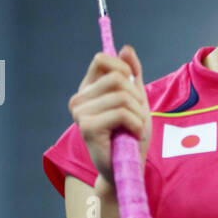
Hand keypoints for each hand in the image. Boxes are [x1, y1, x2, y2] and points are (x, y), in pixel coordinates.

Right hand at [69, 45, 150, 188]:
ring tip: (133, 128)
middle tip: (135, 116)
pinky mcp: (88, 127)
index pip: (102, 60)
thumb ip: (132, 75)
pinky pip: (122, 113)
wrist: (126, 168)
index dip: (125, 70)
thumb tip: (126, 48)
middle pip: (116, 77)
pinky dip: (136, 124)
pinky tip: (132, 135)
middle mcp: (79, 99)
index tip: (133, 90)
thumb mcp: (137, 100)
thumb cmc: (130, 136)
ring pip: (122, 96)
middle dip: (136, 97)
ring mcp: (80, 113)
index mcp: (88, 89)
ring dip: (138, 114)